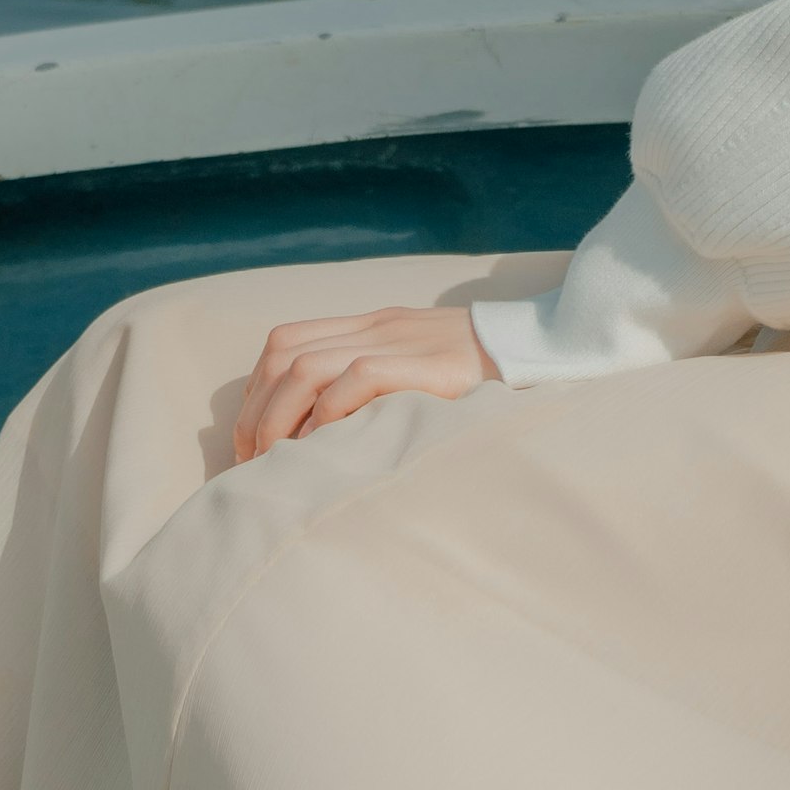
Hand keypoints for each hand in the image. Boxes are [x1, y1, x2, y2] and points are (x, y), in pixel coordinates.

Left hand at [226, 295, 495, 464]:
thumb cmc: (476, 374)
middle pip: (282, 355)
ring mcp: (398, 342)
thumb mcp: (414, 366)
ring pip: (304, 367)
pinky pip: (355, 379)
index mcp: (369, 325)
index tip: (251, 439)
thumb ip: (372, 383)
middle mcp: (375, 327)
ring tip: (274, 464)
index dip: (255, 391)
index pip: (284, 342)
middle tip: (251, 464)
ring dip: (277, 420)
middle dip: (254, 413)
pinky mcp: (424, 365)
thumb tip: (318, 436)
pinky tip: (321, 448)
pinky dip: (325, 415)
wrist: (537, 349)